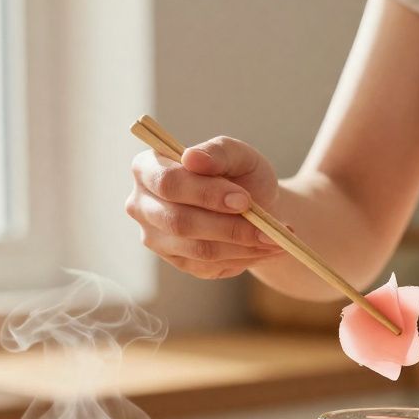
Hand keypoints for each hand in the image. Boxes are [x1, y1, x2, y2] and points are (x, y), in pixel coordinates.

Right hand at [126, 135, 286, 278]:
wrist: (255, 207)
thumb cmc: (240, 175)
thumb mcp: (238, 155)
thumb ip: (218, 152)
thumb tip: (191, 158)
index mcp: (148, 168)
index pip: (168, 183)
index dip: (206, 193)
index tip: (244, 200)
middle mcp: (142, 205)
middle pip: (179, 222)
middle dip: (228, 226)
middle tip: (268, 229)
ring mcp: (156, 238)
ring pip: (198, 249)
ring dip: (242, 246)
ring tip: (276, 239)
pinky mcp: (177, 262)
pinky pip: (210, 266)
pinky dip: (244, 258)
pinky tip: (265, 248)